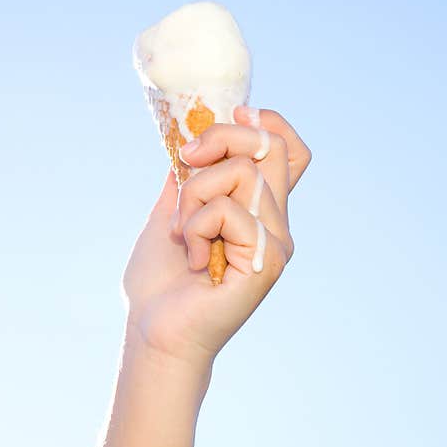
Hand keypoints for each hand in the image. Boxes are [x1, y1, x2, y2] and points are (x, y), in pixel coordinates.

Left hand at [122, 106, 311, 364]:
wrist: (156, 332)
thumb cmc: (161, 284)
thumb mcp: (171, 214)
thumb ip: (188, 180)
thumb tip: (188, 141)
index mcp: (259, 211)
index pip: (290, 153)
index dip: (271, 124)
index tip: (235, 114)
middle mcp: (276, 223)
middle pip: (271, 147)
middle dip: (223, 136)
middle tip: (186, 159)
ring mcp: (276, 242)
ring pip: (243, 175)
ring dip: (195, 195)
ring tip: (183, 234)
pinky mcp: (267, 261)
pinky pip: (230, 212)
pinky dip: (197, 226)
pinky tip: (193, 260)